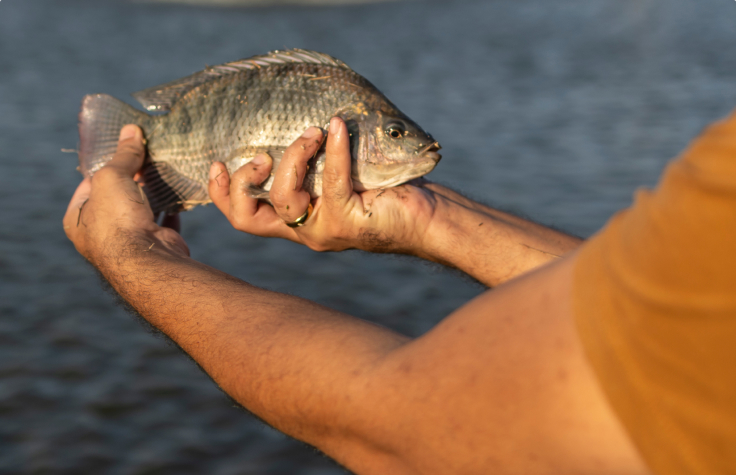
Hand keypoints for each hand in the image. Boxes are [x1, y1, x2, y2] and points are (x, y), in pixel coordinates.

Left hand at [63, 125, 188, 267]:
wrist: (146, 260)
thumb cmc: (116, 218)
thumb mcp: (112, 176)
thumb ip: (123, 154)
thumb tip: (131, 130)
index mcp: (78, 219)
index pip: (88, 184)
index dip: (104, 165)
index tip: (122, 150)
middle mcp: (100, 233)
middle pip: (116, 196)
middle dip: (132, 178)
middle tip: (146, 157)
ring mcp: (129, 241)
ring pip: (140, 209)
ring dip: (152, 192)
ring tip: (163, 169)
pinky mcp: (155, 244)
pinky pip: (163, 221)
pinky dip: (171, 208)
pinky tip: (177, 193)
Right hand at [208, 117, 438, 253]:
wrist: (428, 217)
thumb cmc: (387, 190)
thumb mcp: (340, 174)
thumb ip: (316, 162)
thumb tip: (297, 120)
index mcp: (296, 221)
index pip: (244, 217)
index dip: (222, 194)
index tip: (216, 162)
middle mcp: (304, 230)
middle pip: (247, 219)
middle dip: (244, 181)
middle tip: (262, 155)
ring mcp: (324, 230)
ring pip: (285, 196)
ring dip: (294, 156)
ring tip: (313, 131)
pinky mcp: (348, 222)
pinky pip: (331, 180)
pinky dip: (333, 149)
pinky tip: (337, 127)